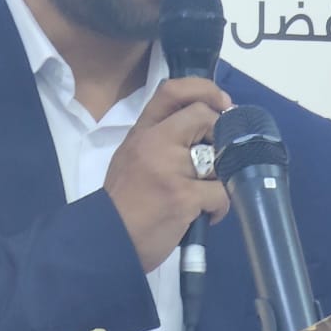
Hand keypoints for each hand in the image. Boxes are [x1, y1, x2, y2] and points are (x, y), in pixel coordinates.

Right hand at [103, 77, 231, 272]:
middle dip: (221, 135)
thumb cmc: (123, 202)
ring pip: (219, 157)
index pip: (172, 90)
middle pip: (203, 116)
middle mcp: (155, 142)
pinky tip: (206, 216)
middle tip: (219, 158)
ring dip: (221, 177)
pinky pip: (221, 192)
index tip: (222, 104)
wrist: (109, 240)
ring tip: (208, 194)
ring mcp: (170, 168)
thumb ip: (161, 141)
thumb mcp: (132, 158)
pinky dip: (220, 207)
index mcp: (142, 132)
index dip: (204, 89)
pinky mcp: (183, 196)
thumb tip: (203, 132)